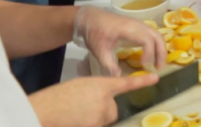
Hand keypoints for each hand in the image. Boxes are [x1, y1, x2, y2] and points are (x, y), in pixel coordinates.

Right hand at [29, 73, 158, 126]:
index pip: (126, 84)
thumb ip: (97, 91)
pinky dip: (89, 123)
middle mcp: (105, 101)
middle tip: (83, 107)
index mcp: (101, 86)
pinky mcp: (96, 125)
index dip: (142, 82)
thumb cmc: (59, 97)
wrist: (45, 110)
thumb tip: (105, 99)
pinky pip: (98, 124)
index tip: (155, 79)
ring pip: (104, 119)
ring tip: (76, 113)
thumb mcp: (81, 86)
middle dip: (103, 110)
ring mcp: (101, 116)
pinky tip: (76, 120)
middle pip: (113, 110)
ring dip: (95, 118)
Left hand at [73, 6, 166, 76]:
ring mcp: (139, 24)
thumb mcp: (99, 51)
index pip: (147, 40)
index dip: (149, 54)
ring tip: (157, 64)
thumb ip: (109, 65)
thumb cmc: (95, 33)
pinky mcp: (138, 26)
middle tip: (158, 68)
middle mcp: (138, 25)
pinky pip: (153, 34)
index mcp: (129, 29)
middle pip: (157, 37)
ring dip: (160, 49)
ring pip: (157, 35)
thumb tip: (119, 79)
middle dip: (161, 53)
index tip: (144, 66)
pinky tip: (151, 56)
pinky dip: (156, 45)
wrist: (91, 18)